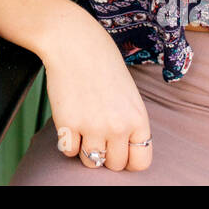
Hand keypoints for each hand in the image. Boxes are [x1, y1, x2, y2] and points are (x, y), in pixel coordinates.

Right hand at [39, 8, 152, 172]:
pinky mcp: (68, 124)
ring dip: (85, 149)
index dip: (128, 159)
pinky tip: (69, 122)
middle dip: (106, 154)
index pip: (141, 162)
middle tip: (97, 134)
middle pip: (115, 165)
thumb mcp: (128, 94)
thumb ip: (128, 122)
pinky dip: (67, 141)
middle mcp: (118, 127)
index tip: (118, 150)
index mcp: (138, 119)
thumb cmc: (102, 63)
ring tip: (82, 127)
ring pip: (91, 162)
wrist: (75, 43)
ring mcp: (93, 127)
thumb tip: (119, 150)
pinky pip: (68, 151)